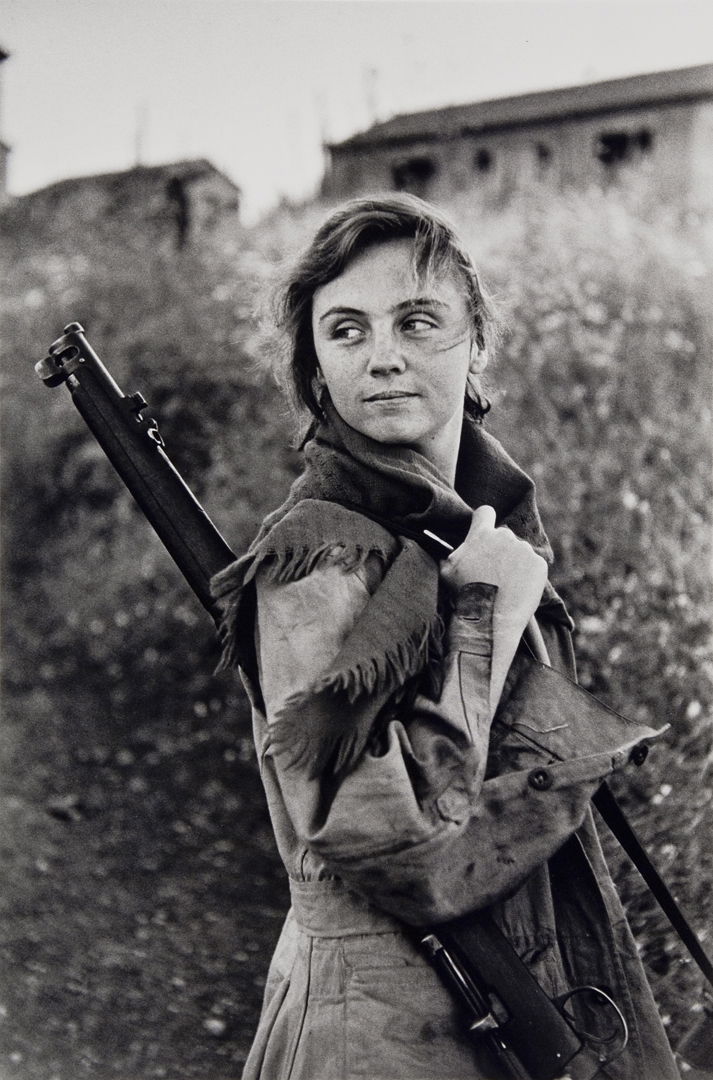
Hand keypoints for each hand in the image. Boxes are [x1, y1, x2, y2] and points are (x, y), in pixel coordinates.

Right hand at [441, 505, 547, 627]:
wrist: (491, 618)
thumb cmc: (465, 595)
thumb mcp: (447, 570)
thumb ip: (452, 553)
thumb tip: (452, 549)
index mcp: (482, 534)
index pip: (485, 512)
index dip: (483, 521)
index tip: (483, 531)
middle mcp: (505, 536)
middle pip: (503, 536)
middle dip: (498, 549)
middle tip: (492, 572)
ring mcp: (525, 550)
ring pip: (519, 551)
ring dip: (513, 563)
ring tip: (505, 585)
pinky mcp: (540, 565)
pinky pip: (532, 565)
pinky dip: (527, 575)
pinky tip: (517, 590)